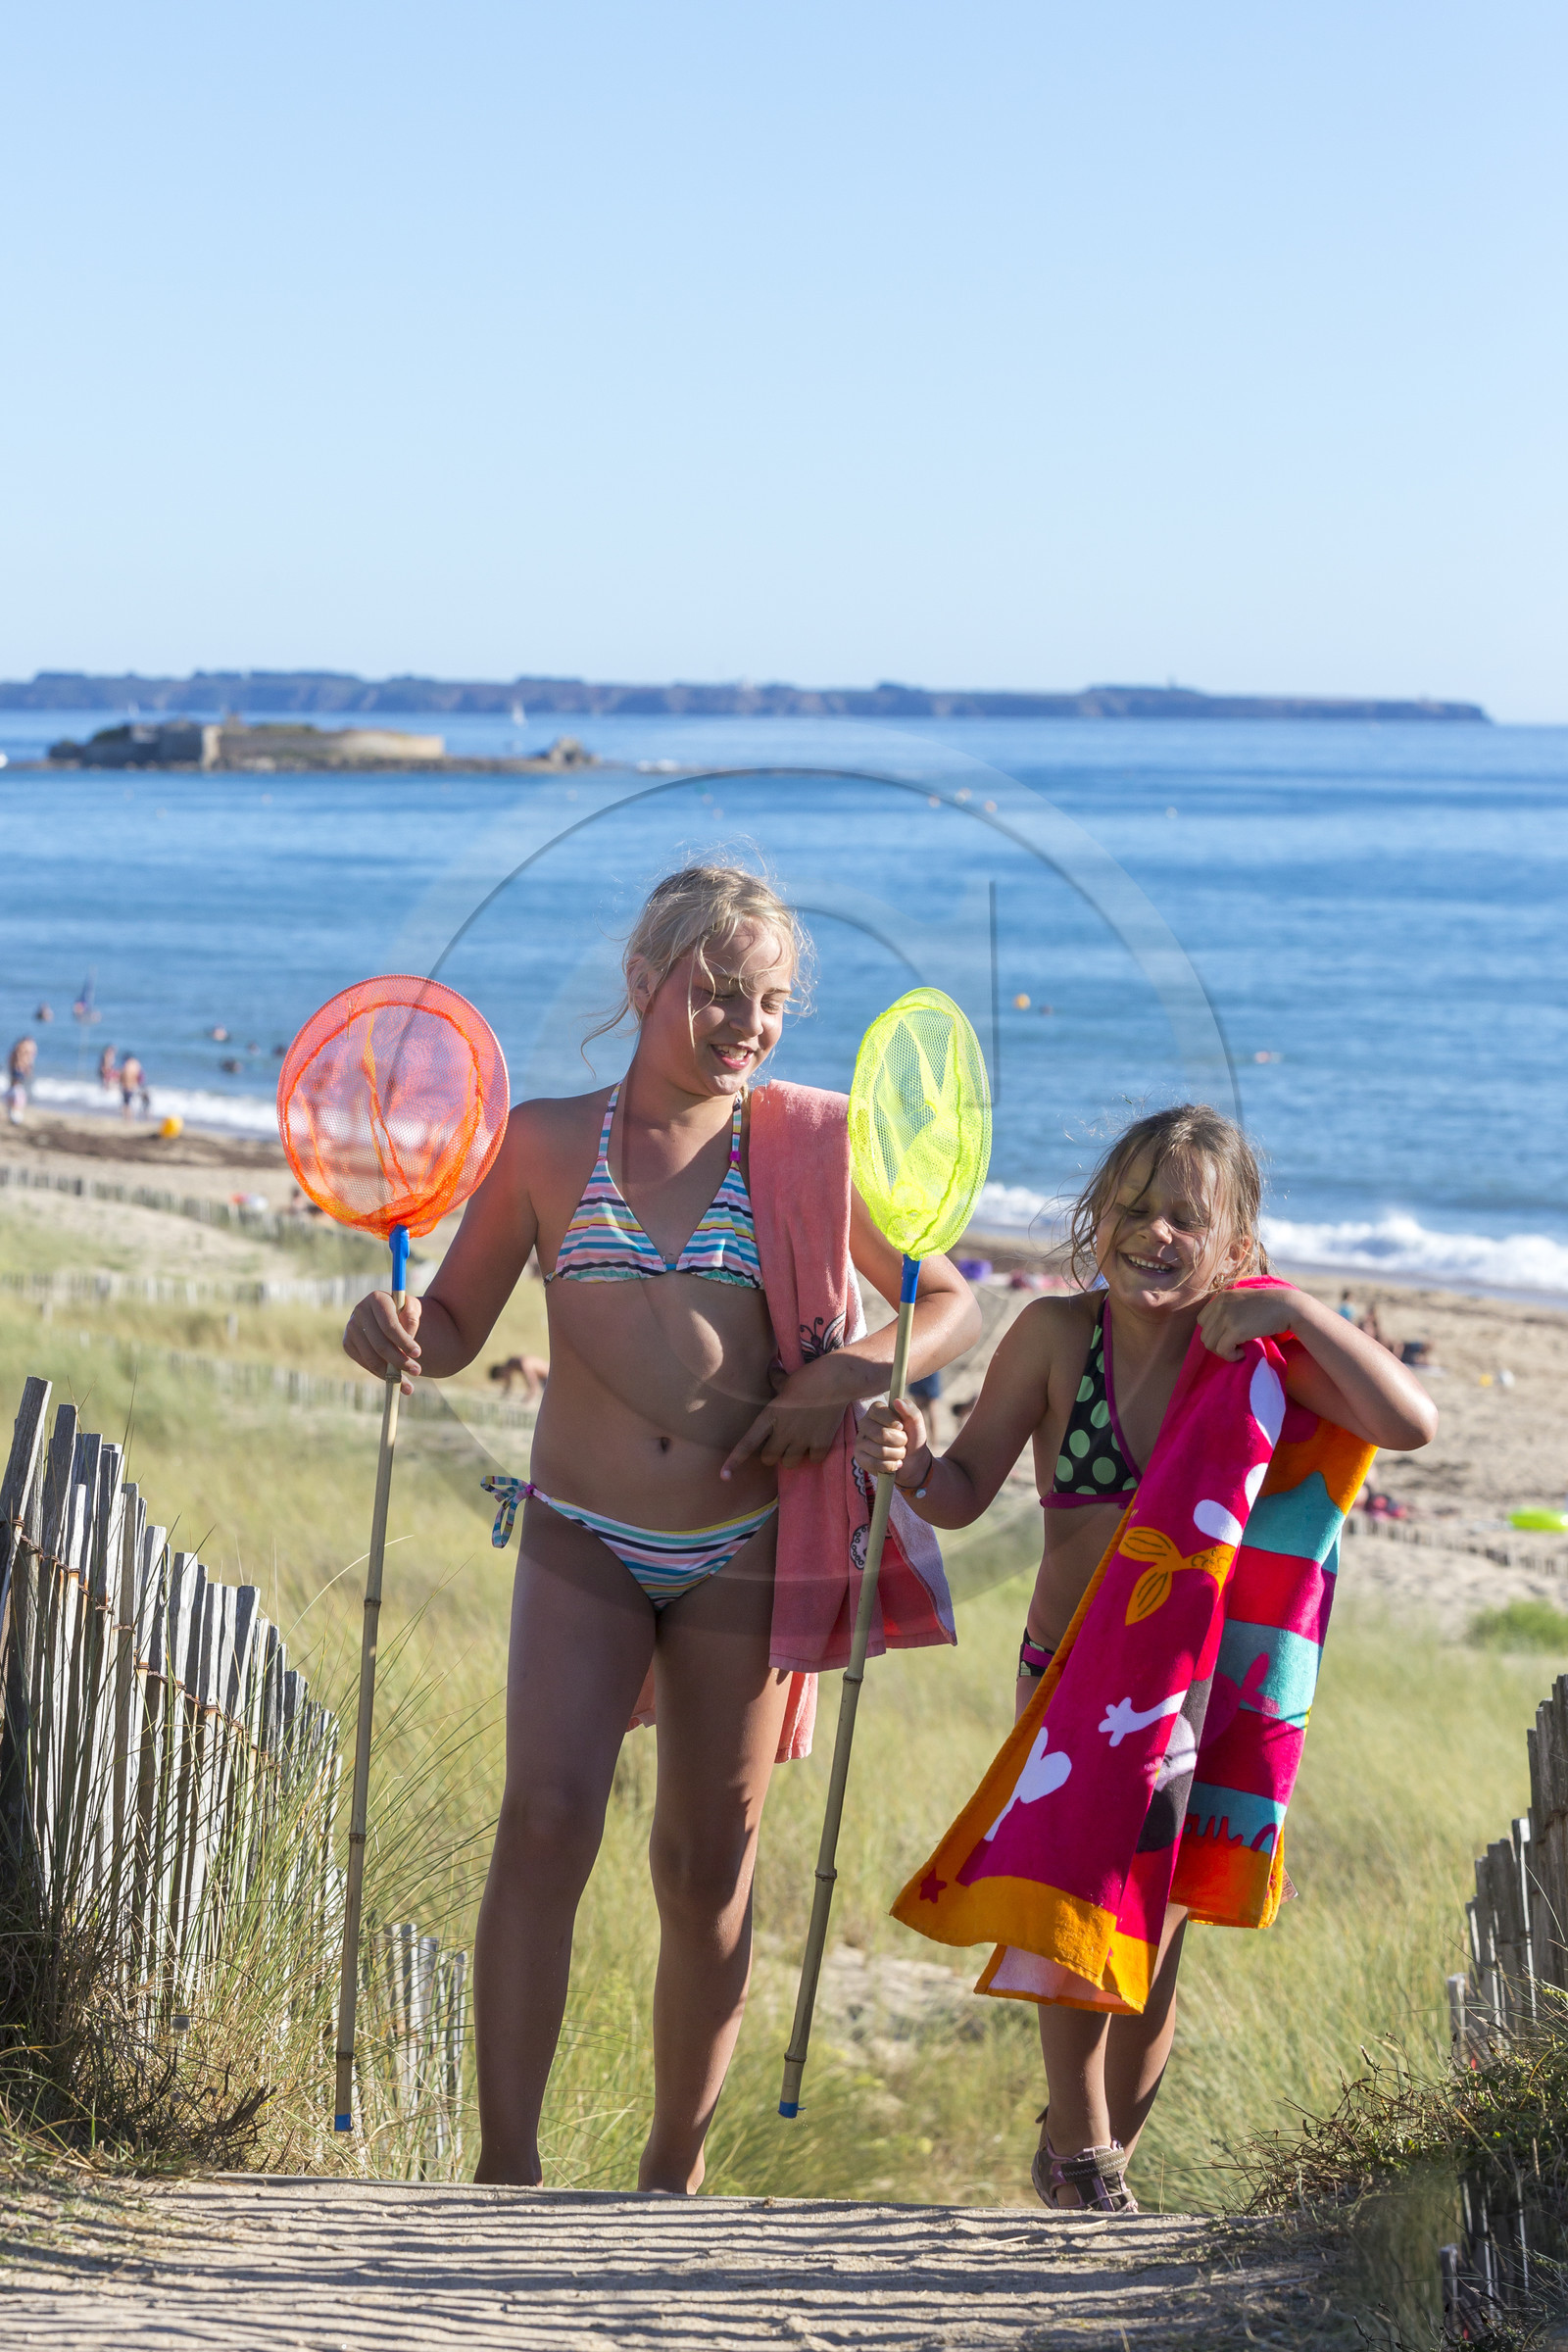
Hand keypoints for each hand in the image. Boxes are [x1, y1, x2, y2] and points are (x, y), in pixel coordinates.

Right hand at [344, 1289, 423, 1392]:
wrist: (388, 1314)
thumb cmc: (403, 1311)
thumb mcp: (413, 1308)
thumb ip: (412, 1318)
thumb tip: (408, 1338)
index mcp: (376, 1299)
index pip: (389, 1325)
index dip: (403, 1341)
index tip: (418, 1354)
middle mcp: (360, 1312)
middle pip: (380, 1344)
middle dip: (400, 1361)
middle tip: (417, 1371)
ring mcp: (351, 1328)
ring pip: (371, 1358)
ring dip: (391, 1374)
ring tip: (408, 1385)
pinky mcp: (348, 1343)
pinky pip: (365, 1364)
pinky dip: (381, 1375)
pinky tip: (396, 1381)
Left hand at [720, 1362, 854, 1479]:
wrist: (836, 1380)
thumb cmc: (809, 1376)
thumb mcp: (786, 1379)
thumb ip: (775, 1379)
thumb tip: (771, 1366)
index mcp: (770, 1416)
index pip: (748, 1443)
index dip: (735, 1461)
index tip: (724, 1476)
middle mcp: (783, 1431)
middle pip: (768, 1459)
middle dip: (772, 1454)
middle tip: (781, 1444)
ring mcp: (802, 1439)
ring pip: (789, 1463)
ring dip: (792, 1457)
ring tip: (800, 1443)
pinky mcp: (821, 1443)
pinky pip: (813, 1460)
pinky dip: (814, 1455)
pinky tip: (817, 1442)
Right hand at [853, 1397, 929, 1483]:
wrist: (913, 1461)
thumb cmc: (912, 1438)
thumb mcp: (916, 1423)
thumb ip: (910, 1410)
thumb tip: (898, 1401)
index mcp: (875, 1411)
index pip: (878, 1412)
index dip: (893, 1421)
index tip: (901, 1427)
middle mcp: (864, 1424)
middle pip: (881, 1434)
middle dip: (900, 1441)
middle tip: (903, 1442)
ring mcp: (860, 1441)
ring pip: (881, 1451)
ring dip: (898, 1454)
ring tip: (900, 1453)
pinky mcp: (860, 1458)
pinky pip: (876, 1464)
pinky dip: (891, 1465)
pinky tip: (894, 1463)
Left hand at [1196, 1283, 1299, 1361]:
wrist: (1287, 1307)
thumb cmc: (1269, 1306)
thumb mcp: (1242, 1300)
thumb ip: (1227, 1309)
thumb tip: (1215, 1332)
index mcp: (1220, 1297)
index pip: (1202, 1321)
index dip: (1214, 1332)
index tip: (1230, 1336)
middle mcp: (1219, 1305)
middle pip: (1205, 1335)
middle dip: (1219, 1345)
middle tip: (1236, 1346)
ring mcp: (1226, 1317)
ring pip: (1210, 1345)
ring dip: (1224, 1352)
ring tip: (1240, 1349)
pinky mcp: (1235, 1330)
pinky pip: (1222, 1350)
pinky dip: (1232, 1356)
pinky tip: (1244, 1352)